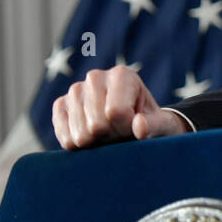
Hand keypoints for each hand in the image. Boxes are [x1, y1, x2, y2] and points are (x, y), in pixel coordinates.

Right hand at [52, 66, 188, 149]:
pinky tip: (91, 137)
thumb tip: (139, 126)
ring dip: (96, 142)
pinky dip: (79, 145)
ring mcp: (75, 90)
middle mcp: (95, 77)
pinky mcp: (60, 106)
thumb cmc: (149, 122)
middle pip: (96, 125)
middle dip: (111, 136)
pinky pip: (64, 136)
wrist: (132, 124)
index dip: (125, 128)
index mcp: (122, 75)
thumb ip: (154, 126)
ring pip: (81, 134)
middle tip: (120, 130)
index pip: (115, 113)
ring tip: (108, 131)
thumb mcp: (161, 125)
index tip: (133, 125)